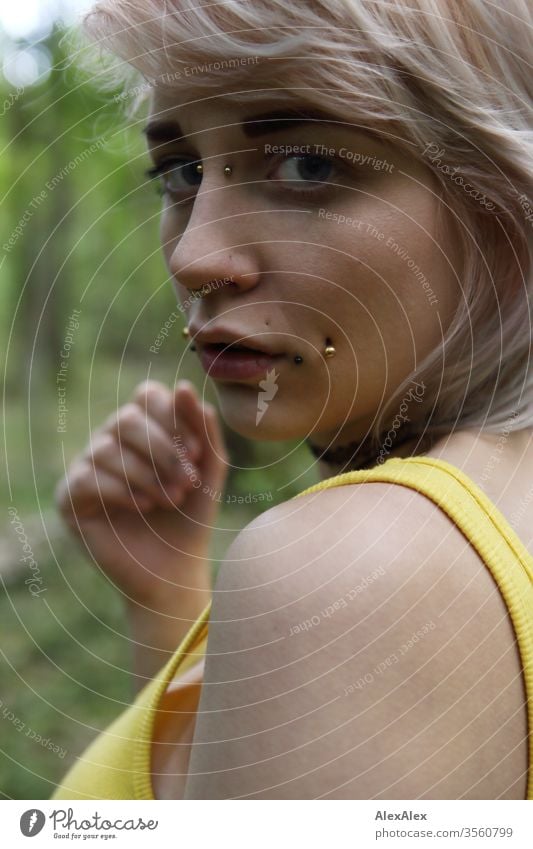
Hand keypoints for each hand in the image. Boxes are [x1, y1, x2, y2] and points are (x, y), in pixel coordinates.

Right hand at [55, 379, 229, 606]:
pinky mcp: (70, 497)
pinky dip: (122, 492)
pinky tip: (145, 508)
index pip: (148, 395)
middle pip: (126, 418)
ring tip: (170, 500)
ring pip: (106, 449)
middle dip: (163, 450)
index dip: (174, 419)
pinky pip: (87, 479)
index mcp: (143, 428)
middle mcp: (110, 441)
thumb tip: (182, 385)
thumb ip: (204, 428)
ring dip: (147, 476)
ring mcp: (87, 467)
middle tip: (187, 484)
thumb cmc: (192, 516)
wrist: (176, 568)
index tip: (197, 455)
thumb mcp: (210, 470)